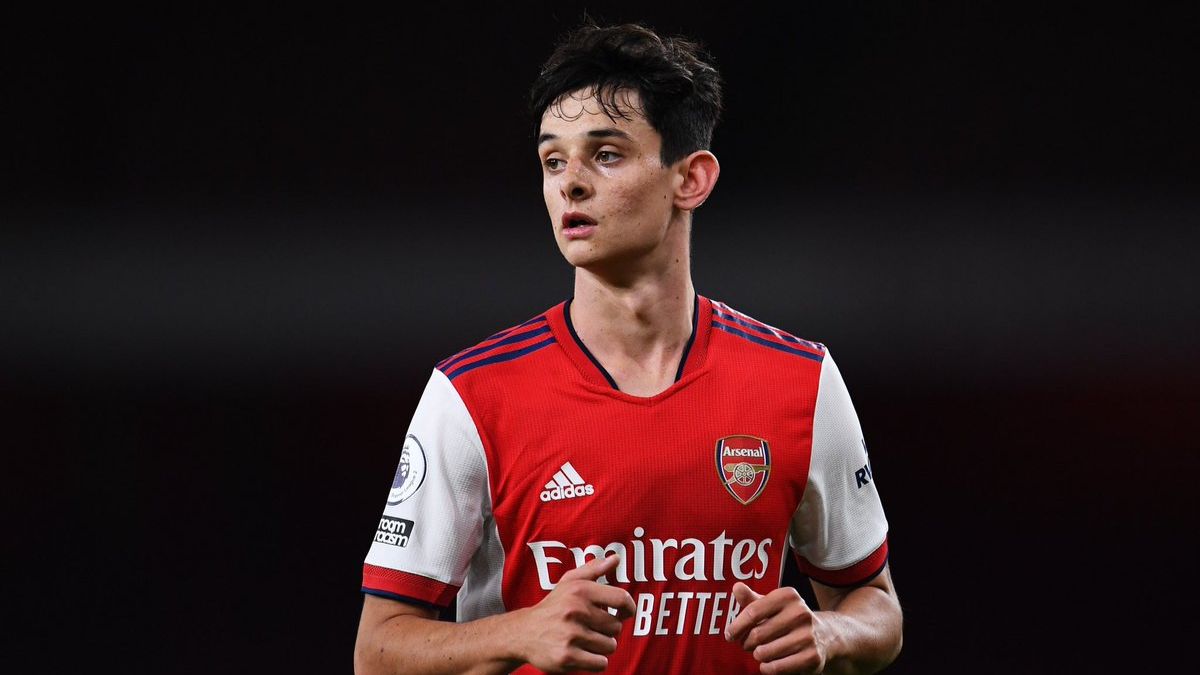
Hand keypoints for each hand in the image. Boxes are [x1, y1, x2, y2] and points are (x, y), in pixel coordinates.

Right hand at [516, 554, 635, 672]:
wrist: (523, 633)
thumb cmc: (553, 607)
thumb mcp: (569, 583)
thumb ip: (593, 569)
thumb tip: (616, 558)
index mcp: (580, 590)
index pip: (621, 599)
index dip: (629, 608)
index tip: (624, 613)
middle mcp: (575, 610)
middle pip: (616, 627)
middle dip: (607, 630)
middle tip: (591, 628)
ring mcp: (571, 634)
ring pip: (609, 646)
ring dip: (601, 647)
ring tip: (584, 640)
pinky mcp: (567, 656)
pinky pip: (600, 664)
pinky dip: (595, 662)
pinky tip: (582, 654)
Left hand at [724, 582, 829, 673]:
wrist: (825, 636)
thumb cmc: (789, 619)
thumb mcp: (772, 605)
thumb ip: (751, 599)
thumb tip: (737, 588)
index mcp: (788, 596)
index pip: (753, 611)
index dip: (737, 626)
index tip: (730, 635)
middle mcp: (800, 613)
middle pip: (757, 634)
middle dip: (746, 643)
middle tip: (747, 644)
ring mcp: (807, 636)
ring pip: (765, 652)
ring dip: (757, 655)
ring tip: (760, 652)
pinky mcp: (812, 656)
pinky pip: (777, 667)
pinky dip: (767, 668)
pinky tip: (767, 664)